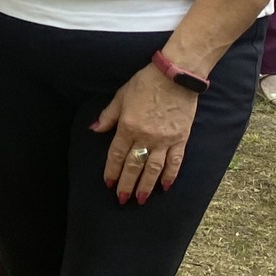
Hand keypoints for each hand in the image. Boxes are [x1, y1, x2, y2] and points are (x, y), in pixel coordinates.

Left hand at [93, 64, 198, 203]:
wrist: (175, 76)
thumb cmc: (145, 83)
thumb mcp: (120, 96)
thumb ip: (108, 116)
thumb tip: (94, 130)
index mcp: (128, 126)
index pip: (117, 155)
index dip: (112, 171)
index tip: (109, 184)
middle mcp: (145, 137)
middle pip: (134, 166)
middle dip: (127, 184)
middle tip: (122, 199)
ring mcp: (165, 140)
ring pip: (154, 169)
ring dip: (146, 186)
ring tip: (140, 199)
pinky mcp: (181, 139)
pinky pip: (175, 162)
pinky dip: (170, 176)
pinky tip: (165, 187)